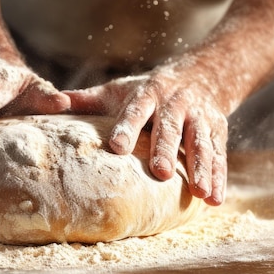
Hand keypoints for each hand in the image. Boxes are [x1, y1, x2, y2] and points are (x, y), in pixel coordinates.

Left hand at [65, 59, 227, 205]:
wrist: (201, 74)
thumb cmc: (150, 90)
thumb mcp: (121, 88)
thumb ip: (90, 98)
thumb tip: (55, 102)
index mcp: (148, 94)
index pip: (136, 110)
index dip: (126, 127)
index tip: (116, 148)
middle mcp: (176, 104)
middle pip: (171, 128)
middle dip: (167, 149)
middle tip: (160, 173)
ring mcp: (200, 118)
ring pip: (201, 143)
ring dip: (201, 167)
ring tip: (199, 192)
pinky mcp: (218, 131)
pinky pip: (219, 155)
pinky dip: (219, 177)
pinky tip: (215, 199)